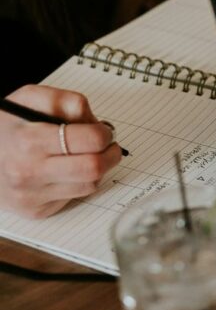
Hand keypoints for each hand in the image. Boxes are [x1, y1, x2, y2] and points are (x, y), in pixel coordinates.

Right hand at [0, 85, 122, 218]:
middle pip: (94, 167)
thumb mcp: (26, 100)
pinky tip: (67, 171)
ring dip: (97, 169)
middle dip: (110, 154)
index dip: (104, 134)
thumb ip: (62, 100)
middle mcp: (29, 171)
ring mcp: (32, 194)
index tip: (103, 131)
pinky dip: (78, 183)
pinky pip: (75, 197)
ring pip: (90, 185)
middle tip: (108, 146)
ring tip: (86, 156)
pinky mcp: (35, 210)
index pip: (90, 140)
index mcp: (28, 140)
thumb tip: (93, 121)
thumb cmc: (5, 127)